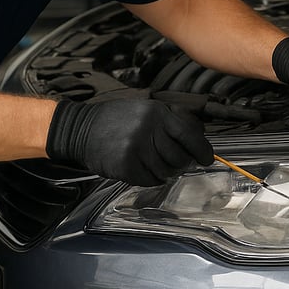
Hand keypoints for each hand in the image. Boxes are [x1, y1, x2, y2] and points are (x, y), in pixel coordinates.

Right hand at [45, 98, 213, 185]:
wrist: (81, 129)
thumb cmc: (116, 119)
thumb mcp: (145, 108)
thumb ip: (172, 118)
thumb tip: (200, 135)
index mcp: (157, 112)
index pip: (190, 135)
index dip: (203, 150)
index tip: (207, 159)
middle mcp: (148, 129)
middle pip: (180, 157)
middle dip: (182, 163)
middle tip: (176, 162)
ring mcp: (136, 148)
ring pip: (167, 171)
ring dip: (166, 172)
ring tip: (155, 163)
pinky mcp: (126, 166)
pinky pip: (150, 180)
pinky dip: (151, 178)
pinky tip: (142, 168)